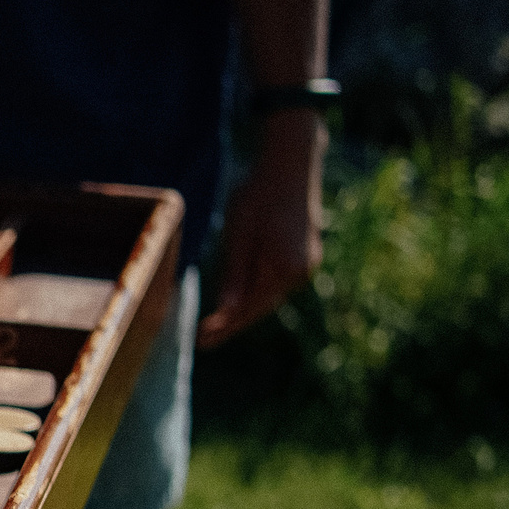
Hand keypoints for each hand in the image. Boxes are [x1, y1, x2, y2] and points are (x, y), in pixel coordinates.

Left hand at [200, 113, 325, 349]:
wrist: (291, 166)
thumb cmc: (259, 195)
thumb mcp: (239, 235)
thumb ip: (234, 274)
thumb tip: (226, 310)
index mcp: (284, 268)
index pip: (250, 308)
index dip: (225, 327)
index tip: (201, 342)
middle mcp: (300, 271)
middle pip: (261, 306)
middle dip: (232, 323)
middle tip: (203, 342)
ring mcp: (306, 264)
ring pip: (269, 295)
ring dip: (245, 310)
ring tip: (217, 327)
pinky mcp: (305, 256)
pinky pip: (276, 282)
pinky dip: (256, 292)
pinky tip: (239, 300)